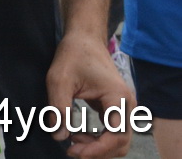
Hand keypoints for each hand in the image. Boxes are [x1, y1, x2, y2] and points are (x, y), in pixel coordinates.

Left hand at [44, 33, 133, 157]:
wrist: (83, 39)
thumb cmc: (73, 55)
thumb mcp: (59, 80)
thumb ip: (59, 108)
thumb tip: (59, 136)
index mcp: (118, 98)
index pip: (116, 135)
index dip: (96, 148)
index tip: (73, 150)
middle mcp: (127, 104)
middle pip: (121, 142)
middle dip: (97, 150)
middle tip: (71, 150)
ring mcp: (123, 107)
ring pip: (118, 140)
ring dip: (98, 146)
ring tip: (73, 141)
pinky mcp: (116, 108)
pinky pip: (112, 131)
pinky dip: (98, 138)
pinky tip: (78, 134)